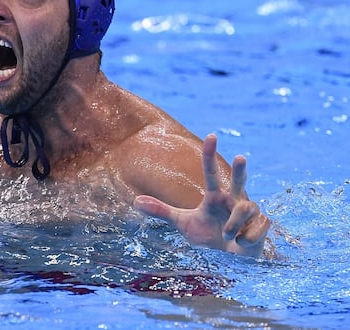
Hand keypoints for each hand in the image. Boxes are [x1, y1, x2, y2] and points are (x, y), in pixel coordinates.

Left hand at [133, 134, 270, 257]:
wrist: (229, 261)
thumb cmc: (208, 236)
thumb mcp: (183, 223)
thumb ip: (162, 211)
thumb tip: (135, 202)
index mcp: (215, 196)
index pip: (211, 172)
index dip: (210, 154)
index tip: (211, 136)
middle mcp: (233, 200)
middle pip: (239, 180)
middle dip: (240, 170)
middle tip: (239, 157)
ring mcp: (249, 212)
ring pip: (245, 208)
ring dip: (235, 224)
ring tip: (228, 236)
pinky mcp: (262, 226)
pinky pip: (258, 227)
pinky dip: (247, 237)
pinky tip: (242, 243)